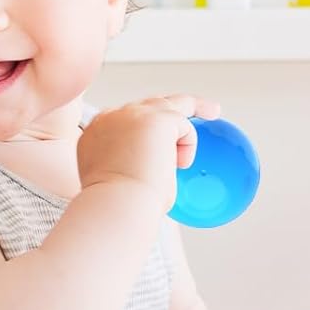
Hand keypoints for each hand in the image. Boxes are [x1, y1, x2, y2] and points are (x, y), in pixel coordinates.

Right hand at [77, 94, 218, 209]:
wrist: (115, 205)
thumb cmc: (121, 206)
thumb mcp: (121, 181)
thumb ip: (136, 167)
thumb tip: (158, 174)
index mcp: (96, 135)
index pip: (123, 120)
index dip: (143, 125)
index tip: (156, 141)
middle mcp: (110, 119)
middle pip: (145, 105)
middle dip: (169, 107)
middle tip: (195, 111)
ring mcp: (131, 115)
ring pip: (167, 104)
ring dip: (193, 106)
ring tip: (213, 111)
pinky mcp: (154, 118)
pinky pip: (183, 125)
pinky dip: (187, 145)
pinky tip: (179, 164)